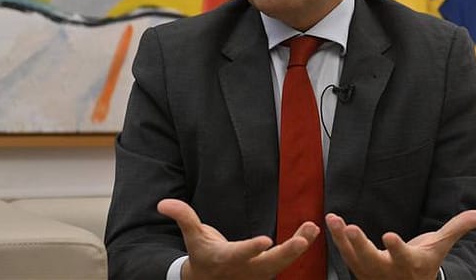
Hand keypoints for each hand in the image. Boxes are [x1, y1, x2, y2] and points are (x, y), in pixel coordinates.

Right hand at [158, 199, 319, 279]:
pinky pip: (287, 261)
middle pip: (270, 264)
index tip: (265, 241)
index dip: (252, 249)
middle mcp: (245, 270)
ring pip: (283, 263)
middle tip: (304, 239)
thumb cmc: (202, 255)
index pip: (240, 255)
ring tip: (312, 229)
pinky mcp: (268, 273)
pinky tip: (312, 232)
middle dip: (288, 252)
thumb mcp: (192, 237)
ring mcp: (258, 274)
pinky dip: (301, 247)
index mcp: (225, 260)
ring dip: (299, 246)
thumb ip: (183, 217)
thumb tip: (163, 203)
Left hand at [326, 210, 475, 279]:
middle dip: (361, 245)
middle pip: (373, 260)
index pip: (404, 257)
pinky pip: (345, 254)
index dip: (396, 248)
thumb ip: (458, 228)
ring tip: (334, 219)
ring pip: (354, 257)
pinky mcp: (358, 268)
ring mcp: (371, 272)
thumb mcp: (440, 246)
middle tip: (352, 228)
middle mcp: (389, 271)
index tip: (388, 236)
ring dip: (342, 239)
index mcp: (411, 264)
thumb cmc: (424, 262)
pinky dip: (337, 238)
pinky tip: (330, 220)